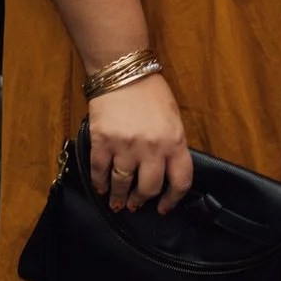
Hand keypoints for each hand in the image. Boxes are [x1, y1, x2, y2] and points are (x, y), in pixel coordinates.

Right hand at [86, 72, 193, 214]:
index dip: (173, 199)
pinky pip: (100, 171)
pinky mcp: (102, 142)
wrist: (124, 72)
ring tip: (117, 203)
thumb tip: (164, 172)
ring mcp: (125, 146)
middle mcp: (152, 147)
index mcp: (175, 141)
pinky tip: (102, 187)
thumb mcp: (173, 118)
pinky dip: (100, 183)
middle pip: (148, 188)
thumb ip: (172, 145)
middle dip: (141, 200)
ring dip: (118, 197)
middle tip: (135, 204)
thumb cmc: (151, 93)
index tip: (164, 207)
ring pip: (122, 183)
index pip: (181, 180)